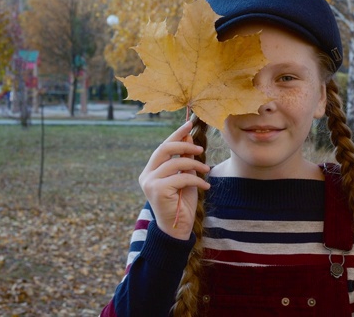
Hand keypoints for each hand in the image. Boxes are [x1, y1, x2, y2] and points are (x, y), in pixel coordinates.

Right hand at [139, 121, 210, 239]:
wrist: (178, 230)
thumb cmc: (182, 204)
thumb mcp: (186, 177)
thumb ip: (185, 160)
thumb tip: (189, 137)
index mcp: (151, 171)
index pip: (163, 147)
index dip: (176, 134)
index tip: (189, 123)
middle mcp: (147, 175)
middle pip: (164, 149)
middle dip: (184, 145)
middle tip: (200, 148)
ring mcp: (150, 183)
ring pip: (175, 163)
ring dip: (194, 164)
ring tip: (206, 170)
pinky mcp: (157, 190)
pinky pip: (181, 177)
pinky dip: (196, 179)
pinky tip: (205, 185)